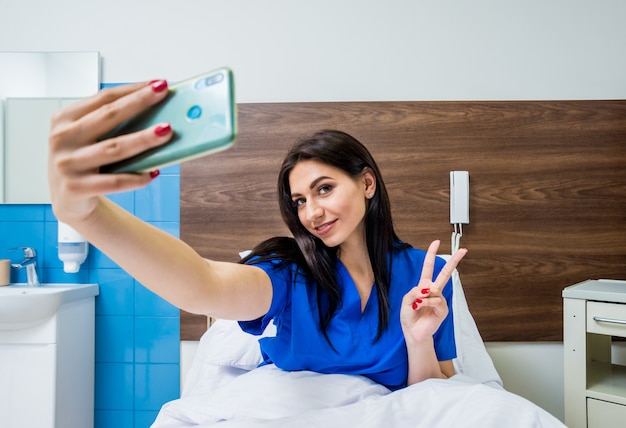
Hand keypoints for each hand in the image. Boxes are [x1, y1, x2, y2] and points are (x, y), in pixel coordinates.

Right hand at [47, 80, 171, 222]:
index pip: (103, 98)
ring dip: (143, 139)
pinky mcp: (76, 188)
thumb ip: (110, 124)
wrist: (67, 200)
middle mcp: (62, 139)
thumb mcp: (87, 138)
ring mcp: (67, 164)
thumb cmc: (84, 161)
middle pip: (108, 117)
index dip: (131, 90)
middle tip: (162, 93)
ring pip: (113, 148)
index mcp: (64, 119)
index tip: (157, 83)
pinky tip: (154, 172)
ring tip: (166, 131)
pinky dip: (136, 177)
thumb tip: (155, 111)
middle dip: (138, 103)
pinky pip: (114, 182)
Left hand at [400, 240, 467, 344]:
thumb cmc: (409, 316)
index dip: (432, 255)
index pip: (429, 268)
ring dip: (424, 296)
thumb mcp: (406, 301)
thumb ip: (414, 291)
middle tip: (463, 250)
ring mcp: (439, 300)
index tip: (437, 242)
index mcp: (423, 286)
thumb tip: (427, 287)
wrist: (412, 332)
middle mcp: (433, 291)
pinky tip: (421, 306)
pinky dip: (427, 302)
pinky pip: (437, 301)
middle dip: (454, 261)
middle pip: (445, 273)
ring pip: (435, 289)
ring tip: (417, 304)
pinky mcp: (443, 310)